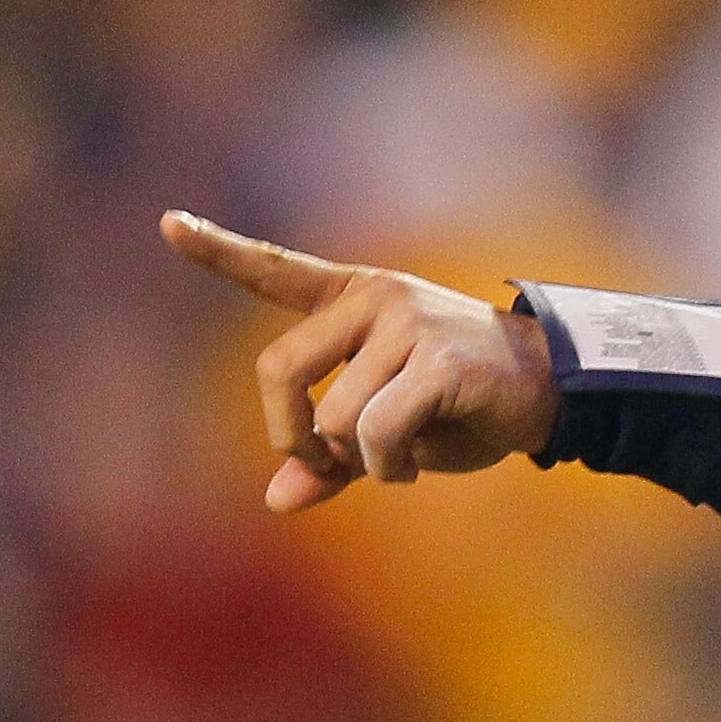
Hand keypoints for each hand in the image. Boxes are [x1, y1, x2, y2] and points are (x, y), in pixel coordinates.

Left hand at [160, 211, 561, 511]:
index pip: (277, 270)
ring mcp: (408, 324)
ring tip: (397, 461)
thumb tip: (278, 499)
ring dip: (358, 460)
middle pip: (278, 371)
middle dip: (293, 435)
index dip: (218, 249)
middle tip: (329, 462)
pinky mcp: (440, 362)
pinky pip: (379, 432)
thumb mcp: (389, 428)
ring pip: (336, 417)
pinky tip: (415, 466)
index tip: (168, 222)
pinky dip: (389, 468)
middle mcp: (376, 299)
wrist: (552, 391)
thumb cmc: (466, 405)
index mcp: (356, 299)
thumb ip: (331, 456)